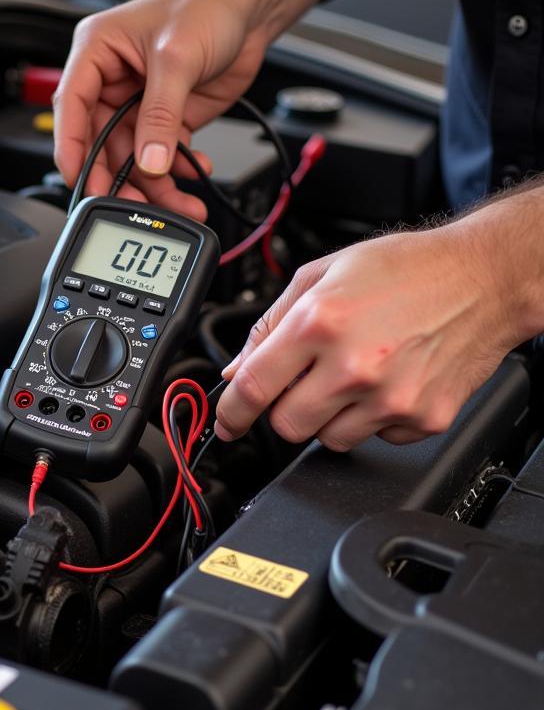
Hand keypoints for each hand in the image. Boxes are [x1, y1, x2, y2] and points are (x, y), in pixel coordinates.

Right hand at [52, 0, 266, 220]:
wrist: (251, 9)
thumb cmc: (207, 7)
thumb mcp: (176, 58)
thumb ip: (160, 115)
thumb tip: (149, 161)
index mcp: (97, 52)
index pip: (71, 106)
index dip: (71, 146)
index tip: (79, 178)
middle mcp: (112, 81)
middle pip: (100, 142)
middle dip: (115, 175)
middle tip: (127, 202)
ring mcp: (138, 104)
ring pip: (132, 157)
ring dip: (153, 184)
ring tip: (175, 201)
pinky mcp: (165, 120)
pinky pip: (161, 157)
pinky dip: (176, 172)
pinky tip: (193, 172)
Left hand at [214, 223, 523, 450]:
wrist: (483, 278)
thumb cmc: (404, 269)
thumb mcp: (322, 276)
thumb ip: (269, 324)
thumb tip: (236, 370)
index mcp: (319, 323)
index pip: (252, 388)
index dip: (230, 413)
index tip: (226, 422)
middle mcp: (353, 365)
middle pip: (286, 426)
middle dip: (284, 409)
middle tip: (305, 383)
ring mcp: (391, 398)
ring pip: (328, 440)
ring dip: (329, 416)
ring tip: (353, 375)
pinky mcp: (423, 418)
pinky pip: (376, 439)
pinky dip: (373, 419)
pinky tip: (387, 381)